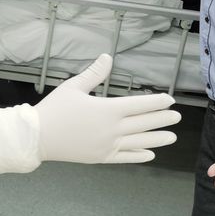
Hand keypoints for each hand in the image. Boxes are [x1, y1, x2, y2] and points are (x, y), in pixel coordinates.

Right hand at [36, 54, 179, 163]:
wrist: (37, 136)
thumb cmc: (55, 109)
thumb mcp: (73, 86)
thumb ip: (94, 73)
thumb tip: (107, 57)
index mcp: (107, 110)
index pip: (139, 105)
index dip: (156, 102)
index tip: (169, 100)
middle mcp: (111, 130)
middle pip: (143, 124)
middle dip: (161, 119)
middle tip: (176, 117)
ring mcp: (107, 146)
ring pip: (139, 142)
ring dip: (157, 139)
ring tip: (171, 137)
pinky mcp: (100, 158)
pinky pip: (125, 158)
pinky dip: (139, 156)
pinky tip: (149, 154)